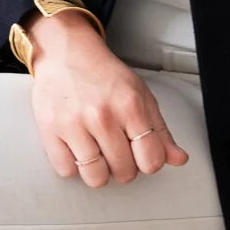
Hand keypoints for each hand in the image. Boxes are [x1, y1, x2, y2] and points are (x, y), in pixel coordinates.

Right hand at [28, 10, 188, 188]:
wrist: (66, 52)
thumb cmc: (104, 75)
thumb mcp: (140, 95)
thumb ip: (160, 130)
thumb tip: (179, 159)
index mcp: (130, 105)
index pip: (151, 160)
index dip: (148, 161)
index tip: (140, 153)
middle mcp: (102, 115)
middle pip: (124, 173)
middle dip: (123, 165)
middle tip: (115, 146)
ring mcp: (74, 124)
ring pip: (95, 178)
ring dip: (98, 170)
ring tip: (96, 150)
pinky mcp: (50, 130)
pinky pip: (67, 171)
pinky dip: (72, 165)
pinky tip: (76, 146)